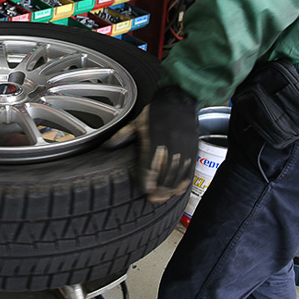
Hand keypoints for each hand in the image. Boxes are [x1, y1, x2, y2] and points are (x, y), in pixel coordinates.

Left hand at [115, 86, 198, 202]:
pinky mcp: (192, 148)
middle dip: (160, 189)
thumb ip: (122, 136)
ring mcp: (183, 148)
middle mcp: (169, 145)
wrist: (179, 100)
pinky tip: (178, 189)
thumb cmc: (156, 111)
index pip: (150, 165)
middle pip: (165, 174)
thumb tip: (106, 146)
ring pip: (178, 174)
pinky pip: (189, 169)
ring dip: (171, 188)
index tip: (146, 191)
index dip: (148, 181)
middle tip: (154, 199)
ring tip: (164, 197)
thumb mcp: (136, 122)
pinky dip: (184, 181)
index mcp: (153, 139)